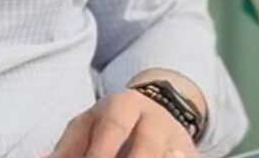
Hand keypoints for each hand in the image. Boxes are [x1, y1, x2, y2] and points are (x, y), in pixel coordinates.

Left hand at [49, 89, 199, 157]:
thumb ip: (65, 149)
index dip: (100, 153)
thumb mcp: (87, 127)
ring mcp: (178, 141)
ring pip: (171, 156)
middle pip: (147, 147)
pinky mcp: (193, 157)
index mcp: (124, 106)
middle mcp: (156, 120)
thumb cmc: (112, 124)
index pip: (113, 128)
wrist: (160, 111)